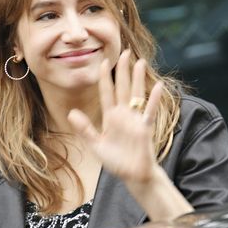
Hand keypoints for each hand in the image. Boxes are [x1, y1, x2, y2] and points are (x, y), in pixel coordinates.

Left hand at [67, 50, 162, 184]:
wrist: (133, 176)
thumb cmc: (116, 161)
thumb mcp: (96, 145)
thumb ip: (85, 129)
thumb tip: (71, 113)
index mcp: (111, 117)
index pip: (107, 93)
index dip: (105, 78)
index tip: (103, 61)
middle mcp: (124, 115)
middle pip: (122, 88)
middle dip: (123, 71)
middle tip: (124, 52)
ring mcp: (135, 120)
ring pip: (136, 95)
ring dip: (137, 79)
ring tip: (139, 62)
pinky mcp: (145, 129)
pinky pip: (149, 112)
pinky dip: (153, 100)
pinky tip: (157, 87)